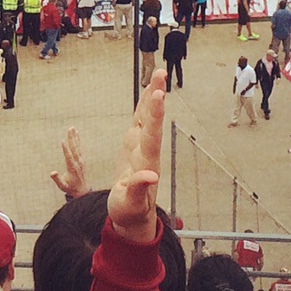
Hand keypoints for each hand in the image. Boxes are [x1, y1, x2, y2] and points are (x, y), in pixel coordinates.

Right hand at [50, 125, 87, 198]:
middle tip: (69, 129)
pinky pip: (81, 148)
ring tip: (72, 128)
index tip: (62, 140)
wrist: (83, 191)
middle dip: (71, 138)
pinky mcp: (83, 160)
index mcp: (72, 168)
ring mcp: (82, 161)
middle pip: (74, 148)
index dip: (65, 148)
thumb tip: (52, 172)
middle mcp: (78, 162)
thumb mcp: (62, 186)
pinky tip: (76, 135)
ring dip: (75, 137)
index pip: (68, 156)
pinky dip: (78, 141)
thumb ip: (57, 179)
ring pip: (78, 146)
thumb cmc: (71, 188)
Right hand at [107, 72, 165, 242]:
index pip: (150, 133)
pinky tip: (148, 92)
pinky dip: (143, 106)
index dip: (153, 114)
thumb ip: (139, 189)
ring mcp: (141, 147)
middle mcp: (146, 151)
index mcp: (145, 162)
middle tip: (161, 73)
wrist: (132, 218)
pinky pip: (140, 122)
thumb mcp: (130, 205)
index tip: (158, 94)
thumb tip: (151, 176)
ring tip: (158, 74)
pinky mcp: (134, 147)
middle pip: (152, 119)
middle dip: (155, 96)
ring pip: (147, 117)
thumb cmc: (129, 212)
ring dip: (152, 95)